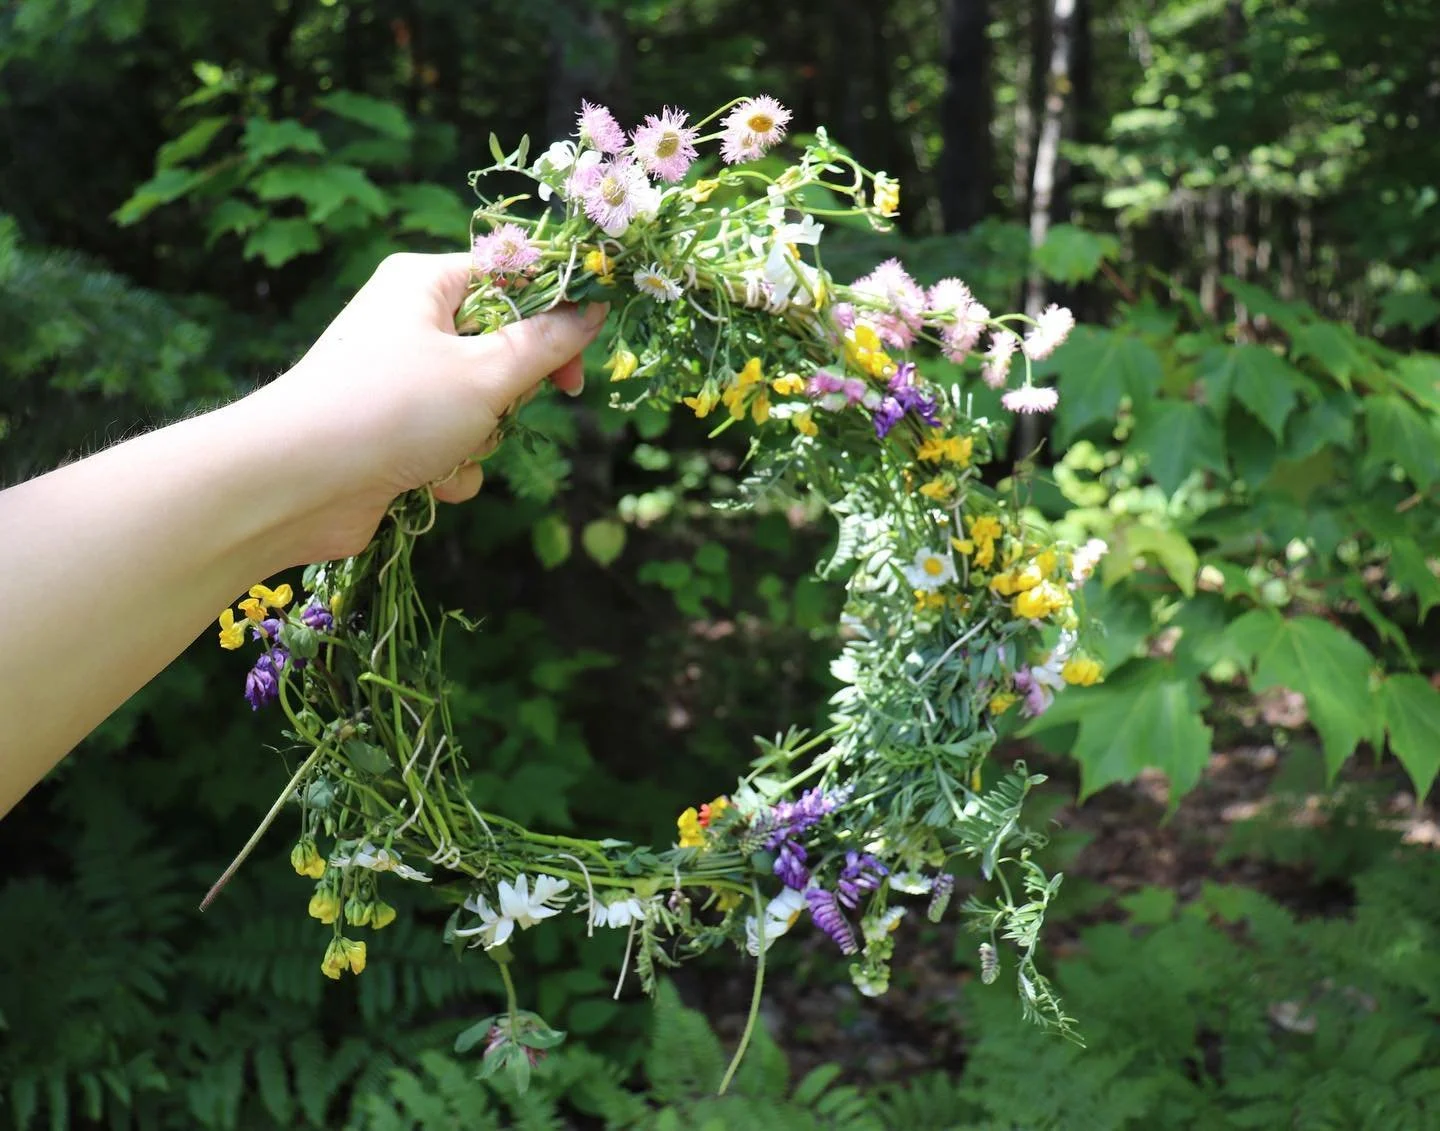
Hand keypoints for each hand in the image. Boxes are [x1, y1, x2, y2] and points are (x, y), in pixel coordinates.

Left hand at [251, 252, 607, 562]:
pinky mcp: (390, 433)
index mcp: (424, 284)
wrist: (296, 484)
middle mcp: (407, 323)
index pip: (510, 276)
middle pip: (500, 346)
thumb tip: (592, 310)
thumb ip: (548, 343)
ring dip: (482, 439)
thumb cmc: (392, 409)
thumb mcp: (488, 372)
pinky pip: (450, 444)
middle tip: (517, 405)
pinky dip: (451, 467)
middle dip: (512, 391)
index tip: (581, 353)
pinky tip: (429, 484)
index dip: (553, 312)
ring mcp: (397, 381)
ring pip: (480, 404)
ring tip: (452, 451)